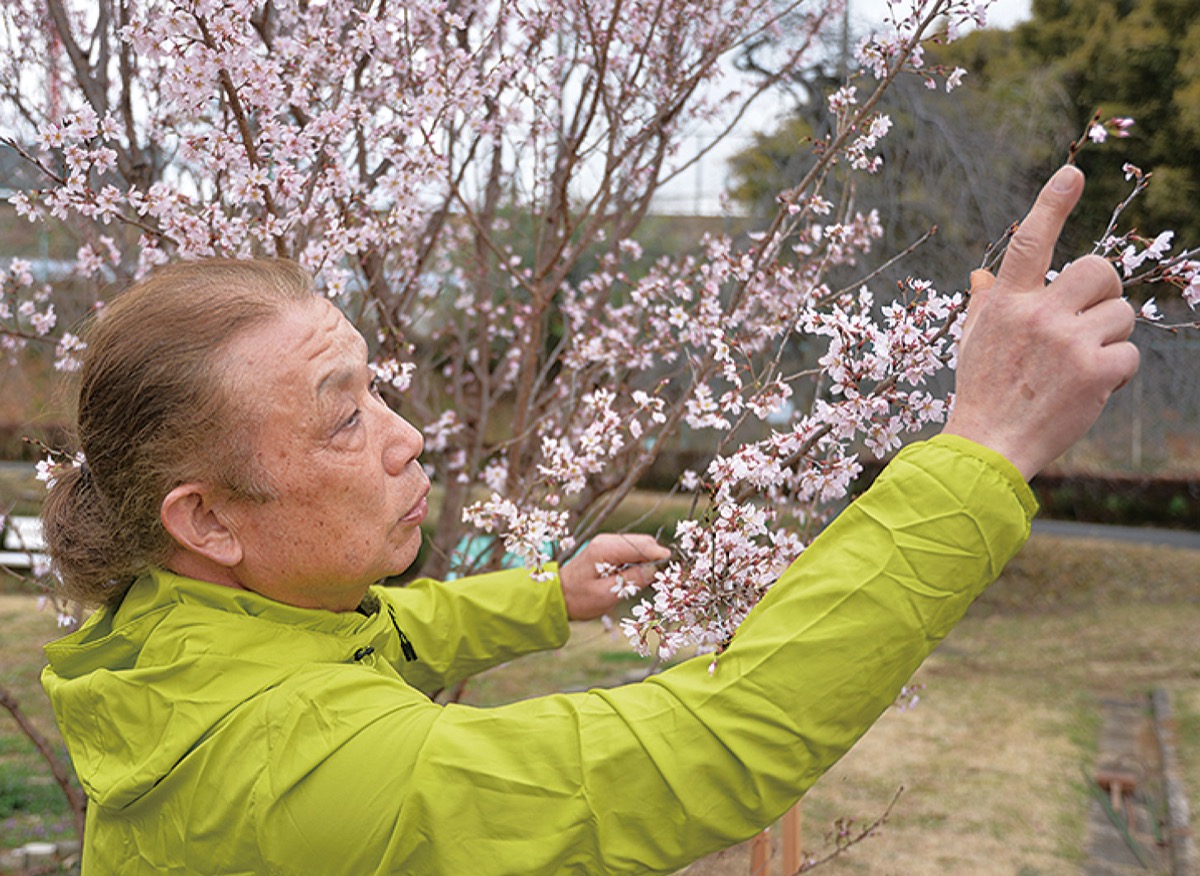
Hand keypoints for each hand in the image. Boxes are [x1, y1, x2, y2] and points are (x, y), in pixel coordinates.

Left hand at [558, 534, 670, 620]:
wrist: (559, 596)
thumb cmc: (579, 598)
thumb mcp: (607, 594)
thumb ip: (631, 580)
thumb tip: (656, 570)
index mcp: (605, 549)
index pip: (642, 546)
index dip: (660, 557)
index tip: (672, 572)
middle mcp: (608, 540)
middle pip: (644, 543)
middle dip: (656, 559)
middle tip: (663, 580)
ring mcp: (609, 543)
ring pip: (641, 546)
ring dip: (648, 561)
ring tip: (649, 581)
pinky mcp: (610, 549)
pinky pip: (633, 551)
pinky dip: (640, 562)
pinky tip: (637, 577)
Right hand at [942, 165, 1138, 479]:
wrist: (988, 446)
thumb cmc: (980, 391)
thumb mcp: (972, 341)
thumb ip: (985, 303)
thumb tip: (982, 276)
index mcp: (1007, 303)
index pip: (1030, 242)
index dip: (1051, 205)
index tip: (1070, 174)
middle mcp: (1038, 315)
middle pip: (1100, 270)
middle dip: (1103, 292)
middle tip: (1088, 319)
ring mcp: (1068, 343)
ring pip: (1121, 314)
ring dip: (1109, 338)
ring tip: (1080, 365)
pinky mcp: (1096, 372)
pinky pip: (1130, 354)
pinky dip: (1117, 373)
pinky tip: (1090, 389)